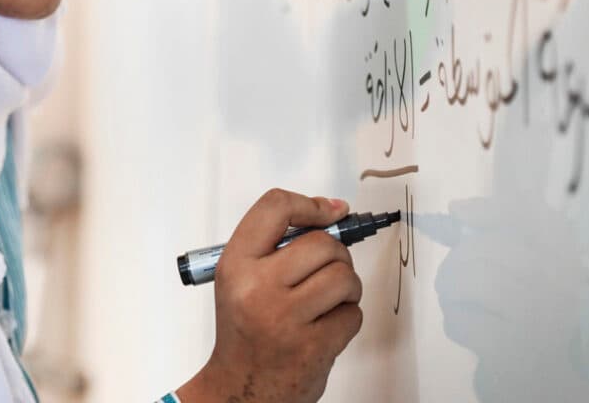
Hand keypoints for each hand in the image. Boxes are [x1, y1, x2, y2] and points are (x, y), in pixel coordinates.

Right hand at [177, 189, 362, 402]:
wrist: (240, 389)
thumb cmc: (246, 328)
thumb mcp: (241, 277)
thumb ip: (276, 244)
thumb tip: (332, 211)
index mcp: (236, 264)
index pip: (275, 208)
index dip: (310, 205)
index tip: (330, 211)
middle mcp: (257, 288)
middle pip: (322, 243)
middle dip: (336, 253)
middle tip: (328, 267)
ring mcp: (286, 319)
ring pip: (344, 276)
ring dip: (347, 285)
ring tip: (330, 298)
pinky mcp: (313, 348)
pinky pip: (353, 314)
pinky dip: (348, 317)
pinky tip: (326, 324)